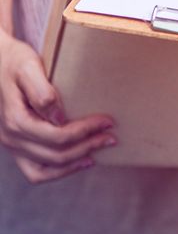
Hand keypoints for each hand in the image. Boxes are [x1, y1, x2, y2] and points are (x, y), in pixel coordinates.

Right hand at [0, 32, 115, 183]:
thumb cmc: (14, 61)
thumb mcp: (27, 67)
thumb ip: (41, 91)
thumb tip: (59, 117)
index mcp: (16, 120)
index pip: (57, 136)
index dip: (85, 131)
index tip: (107, 121)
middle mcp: (11, 138)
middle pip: (55, 155)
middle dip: (87, 146)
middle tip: (110, 136)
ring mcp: (12, 145)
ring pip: (45, 170)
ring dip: (74, 163)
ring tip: (97, 153)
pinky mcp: (16, 146)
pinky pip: (35, 172)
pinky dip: (58, 171)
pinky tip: (78, 161)